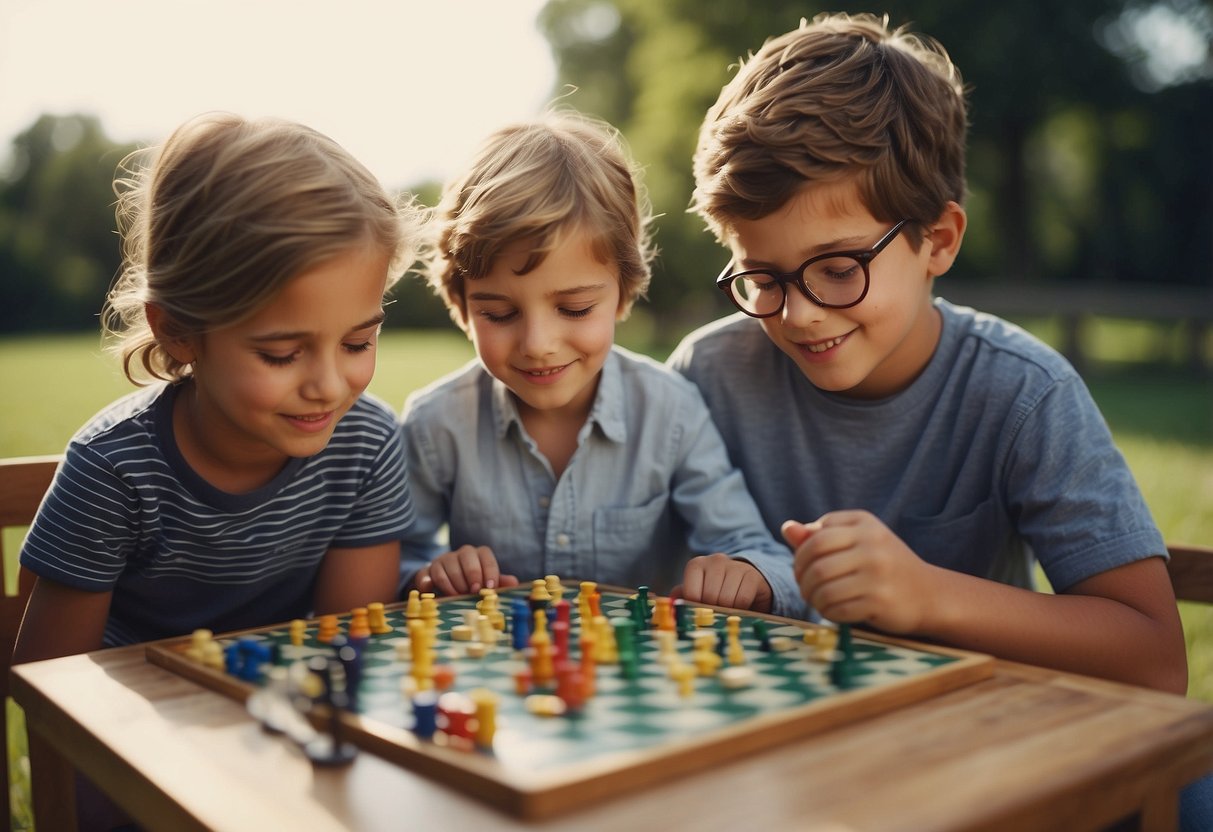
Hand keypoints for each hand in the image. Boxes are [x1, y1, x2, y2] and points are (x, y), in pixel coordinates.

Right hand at [413, 545, 518, 595]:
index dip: (489, 570)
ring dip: (454, 584)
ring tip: (458, 597)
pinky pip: (426, 574)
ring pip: (448, 565)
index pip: (486, 555)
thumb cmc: (472, 586)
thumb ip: (500, 583)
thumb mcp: (486, 584)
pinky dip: (429, 583)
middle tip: (473, 592)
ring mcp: (443, 560)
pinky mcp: (427, 570)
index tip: (490, 587)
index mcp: (478, 555)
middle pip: (467, 556)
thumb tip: (514, 583)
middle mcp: (461, 554)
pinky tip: (433, 593)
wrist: (446, 588)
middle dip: (472, 575)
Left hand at [674, 553, 772, 612]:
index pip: (691, 593)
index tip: (701, 609)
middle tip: (717, 610)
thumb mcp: (698, 591)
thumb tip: (670, 603)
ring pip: (726, 599)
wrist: (745, 581)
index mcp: (696, 564)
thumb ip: (683, 596)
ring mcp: (734, 566)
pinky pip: (742, 599)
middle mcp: (715, 560)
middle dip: (713, 610)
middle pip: (709, 597)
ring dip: (727, 610)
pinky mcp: (752, 575)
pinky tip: (740, 605)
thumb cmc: (716, 590)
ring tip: (729, 608)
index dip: (695, 607)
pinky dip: (741, 608)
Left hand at [783, 511, 938, 632]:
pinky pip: (837, 609)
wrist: (930, 594)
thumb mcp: (857, 541)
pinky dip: (827, 613)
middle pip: (816, 564)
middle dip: (803, 580)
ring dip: (813, 599)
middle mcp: (872, 545)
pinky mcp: (880, 601)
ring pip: (823, 588)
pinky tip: (834, 611)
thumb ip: (821, 535)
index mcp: (864, 523)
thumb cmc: (884, 565)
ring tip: (818, 600)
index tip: (802, 568)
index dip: (800, 556)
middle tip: (805, 588)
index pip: (816, 537)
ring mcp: (877, 574)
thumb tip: (787, 528)